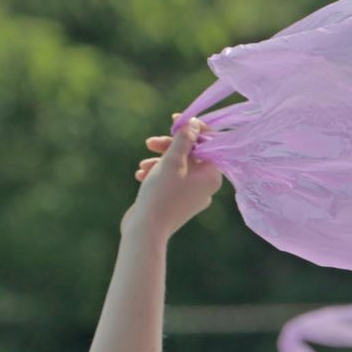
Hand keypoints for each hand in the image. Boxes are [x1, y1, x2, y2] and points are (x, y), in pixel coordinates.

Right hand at [125, 117, 222, 237]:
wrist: (145, 230)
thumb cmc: (161, 194)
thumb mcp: (172, 161)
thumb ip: (184, 139)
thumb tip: (193, 123)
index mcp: (212, 176)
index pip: (209, 144)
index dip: (193, 129)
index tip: (175, 121)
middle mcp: (205, 186)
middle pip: (191, 154)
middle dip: (169, 146)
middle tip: (150, 142)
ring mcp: (191, 195)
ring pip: (177, 167)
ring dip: (159, 161)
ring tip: (142, 165)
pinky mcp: (177, 202)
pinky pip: (170, 180)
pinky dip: (156, 174)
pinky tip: (140, 175)